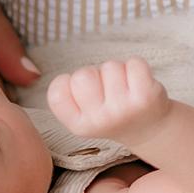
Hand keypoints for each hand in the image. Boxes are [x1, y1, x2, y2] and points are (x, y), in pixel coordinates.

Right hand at [47, 57, 170, 141]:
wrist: (149, 129)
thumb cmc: (109, 113)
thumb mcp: (81, 113)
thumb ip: (65, 95)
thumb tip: (44, 74)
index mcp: (78, 125)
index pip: (56, 91)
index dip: (68, 83)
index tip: (82, 93)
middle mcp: (99, 121)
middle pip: (83, 75)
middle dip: (94, 73)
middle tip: (106, 89)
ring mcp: (123, 109)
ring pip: (109, 66)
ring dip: (117, 71)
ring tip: (124, 88)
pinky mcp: (146, 97)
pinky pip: (133, 63)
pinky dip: (136, 66)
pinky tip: (138, 83)